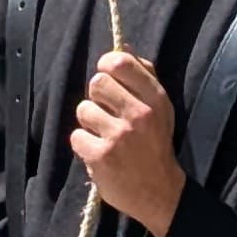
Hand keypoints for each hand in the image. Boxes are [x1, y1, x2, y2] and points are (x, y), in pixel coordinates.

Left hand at [70, 50, 184, 236]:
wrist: (158, 191)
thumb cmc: (156, 143)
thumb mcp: (160, 106)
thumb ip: (143, 74)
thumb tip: (123, 46)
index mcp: (155, 98)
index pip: (121, 62)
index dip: (107, 64)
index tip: (107, 74)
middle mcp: (138, 114)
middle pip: (96, 83)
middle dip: (97, 95)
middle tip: (105, 109)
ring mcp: (118, 136)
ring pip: (83, 109)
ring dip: (89, 121)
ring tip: (103, 133)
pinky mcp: (100, 157)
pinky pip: (76, 136)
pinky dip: (84, 144)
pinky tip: (98, 151)